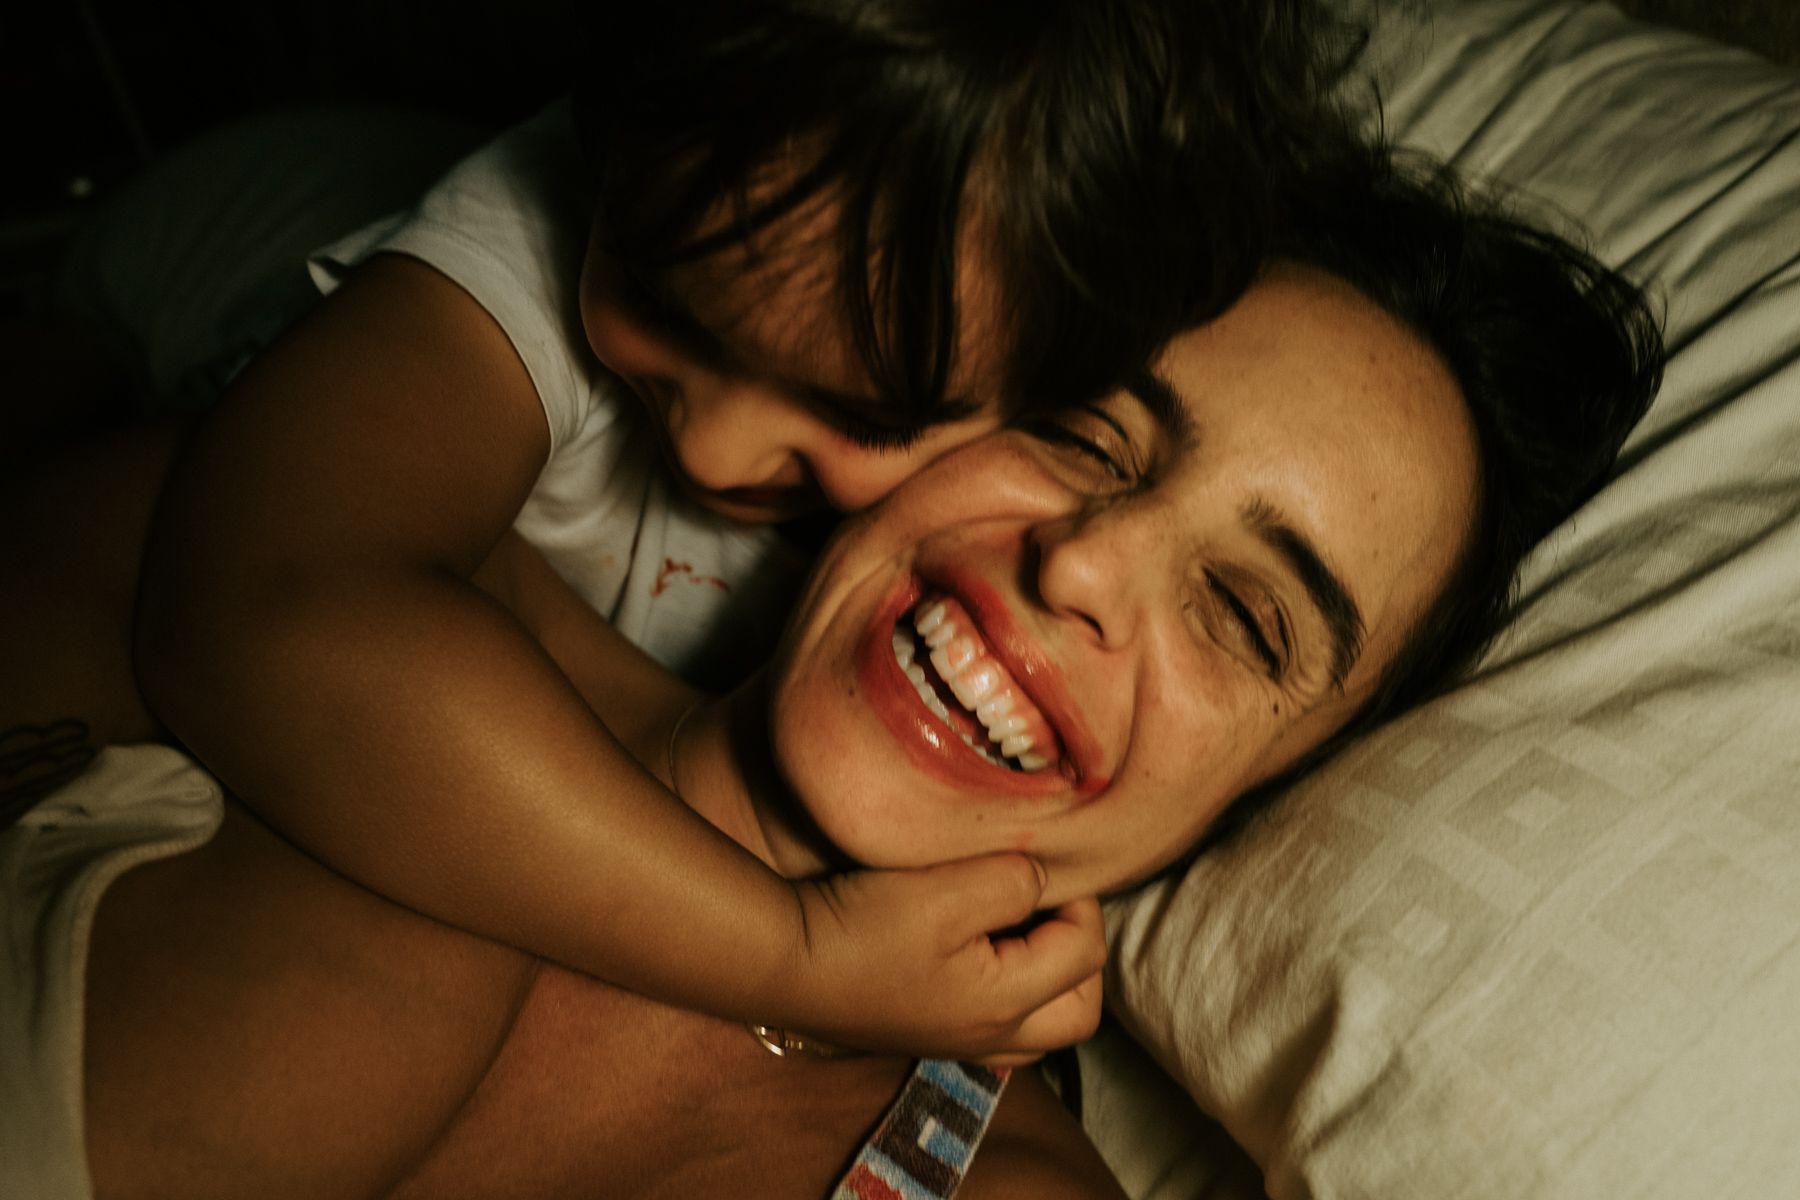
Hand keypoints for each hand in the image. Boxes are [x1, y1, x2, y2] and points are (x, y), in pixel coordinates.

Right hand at [774, 854, 1105, 1065]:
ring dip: (1050, 979)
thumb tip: (1045, 880)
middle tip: (1051, 908)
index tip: (1040, 866)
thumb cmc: (865, 927)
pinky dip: (1012, 991)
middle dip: (1081, 954)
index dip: (1079, 900)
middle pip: (1079, 1012)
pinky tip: (979, 949)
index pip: (1086, 953)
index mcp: (1006, 1004)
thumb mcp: (946, 889)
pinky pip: (1002, 1027)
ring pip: (1043, 1027)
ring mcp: (960, 1043)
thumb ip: (1015, 881)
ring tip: (1020, 928)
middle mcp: (992, 1038)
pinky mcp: (931, 1034)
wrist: (786, 964)